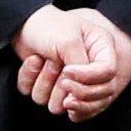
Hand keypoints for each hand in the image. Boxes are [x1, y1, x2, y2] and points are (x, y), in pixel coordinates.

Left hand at [15, 5, 130, 121]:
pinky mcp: (53, 92)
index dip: (87, 78)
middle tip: (57, 70)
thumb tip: (75, 93)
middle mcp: (91, 71)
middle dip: (69, 87)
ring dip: (46, 83)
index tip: (66, 70)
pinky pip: (45, 102)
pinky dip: (32, 83)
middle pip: (95, 99)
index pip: (108, 75)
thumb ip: (81, 65)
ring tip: (44, 60)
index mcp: (101, 52)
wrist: (22, 24)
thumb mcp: (68, 40)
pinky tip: (34, 65)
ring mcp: (73, 84)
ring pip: (64, 106)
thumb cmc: (48, 26)